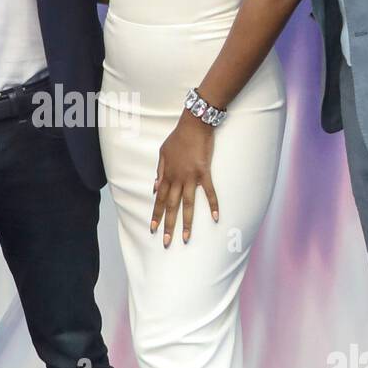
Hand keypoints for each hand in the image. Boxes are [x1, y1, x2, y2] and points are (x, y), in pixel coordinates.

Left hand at [150, 112, 218, 245]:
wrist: (194, 125)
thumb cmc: (178, 138)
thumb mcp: (162, 154)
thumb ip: (159, 172)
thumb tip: (155, 188)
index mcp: (167, 175)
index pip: (159, 199)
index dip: (156, 214)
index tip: (152, 228)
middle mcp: (177, 179)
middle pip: (171, 206)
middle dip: (168, 225)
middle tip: (166, 241)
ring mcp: (191, 177)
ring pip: (188, 204)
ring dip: (187, 222)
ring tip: (186, 238)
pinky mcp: (204, 173)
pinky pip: (209, 192)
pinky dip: (213, 205)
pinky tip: (215, 218)